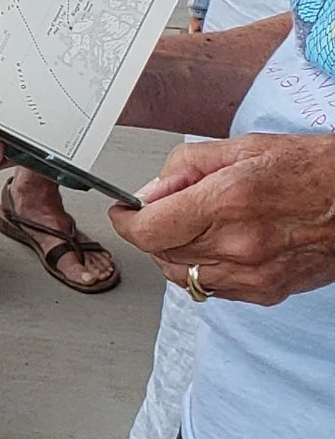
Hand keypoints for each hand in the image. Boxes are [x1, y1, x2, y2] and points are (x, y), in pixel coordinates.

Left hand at [111, 130, 334, 304]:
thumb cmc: (315, 169)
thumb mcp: (245, 147)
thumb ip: (187, 166)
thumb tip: (150, 191)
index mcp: (228, 201)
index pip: (148, 229)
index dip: (126, 221)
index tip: (123, 212)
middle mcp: (239, 244)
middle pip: (161, 253)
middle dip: (153, 231)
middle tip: (169, 208)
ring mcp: (254, 274)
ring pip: (182, 276)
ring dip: (176, 253)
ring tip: (198, 225)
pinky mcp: (267, 291)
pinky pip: (214, 288)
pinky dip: (206, 269)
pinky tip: (223, 245)